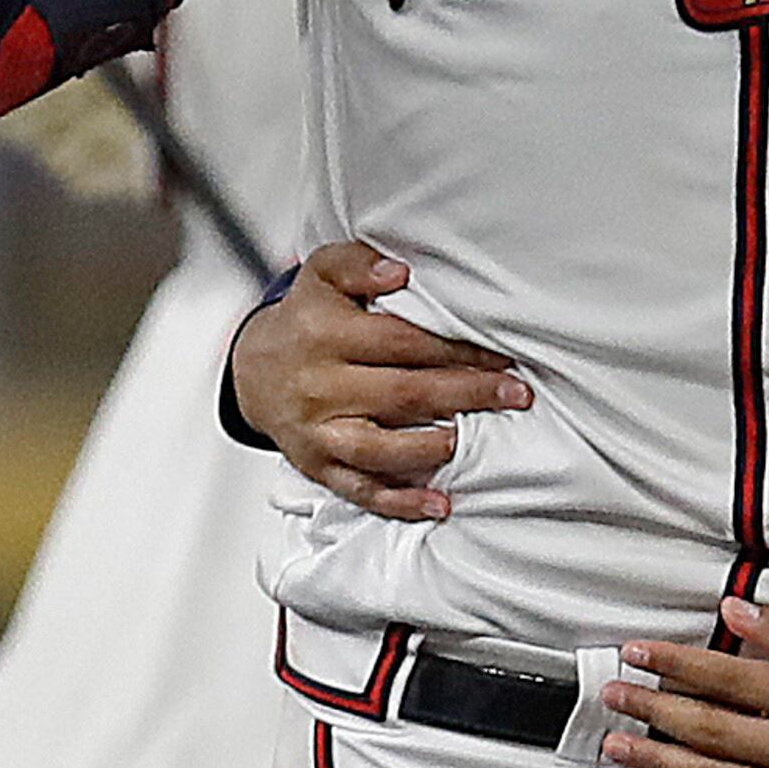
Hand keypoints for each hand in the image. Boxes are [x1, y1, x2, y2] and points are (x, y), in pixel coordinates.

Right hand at [231, 241, 530, 521]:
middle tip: (513, 394)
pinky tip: (437, 504)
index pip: (402, 342)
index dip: (455, 349)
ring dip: (430, 448)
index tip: (499, 356)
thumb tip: (398, 273)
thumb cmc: (305, 321)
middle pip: (403, 393)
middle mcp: (321, 385)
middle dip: (465, 394)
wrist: (254, 371)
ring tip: (468, 441)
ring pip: (379, 448)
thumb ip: (356, 263)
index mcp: (325, 334)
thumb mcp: (321, 274)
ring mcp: (319, 431)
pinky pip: (360, 489)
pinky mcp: (318, 465)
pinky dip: (400, 501)